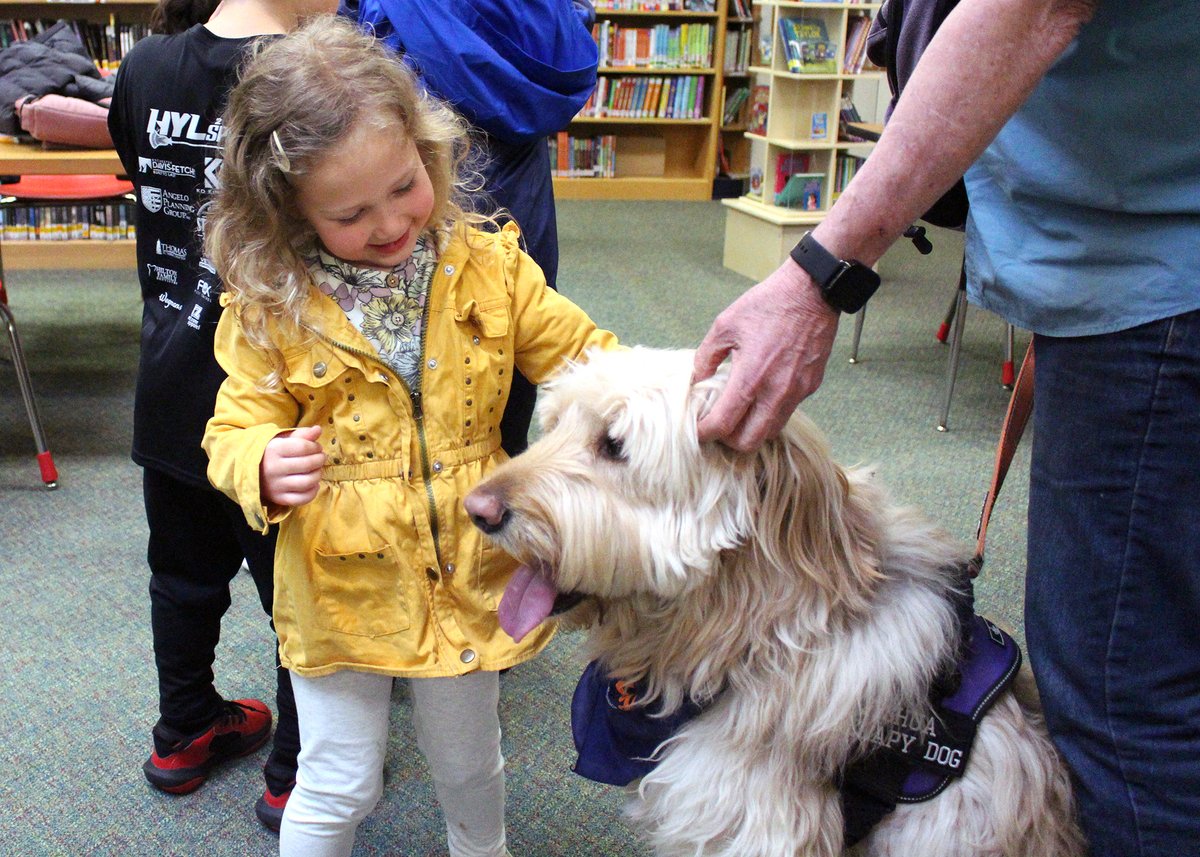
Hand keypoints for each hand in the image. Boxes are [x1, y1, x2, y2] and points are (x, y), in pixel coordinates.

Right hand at [260, 425, 324, 507]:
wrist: (252, 472)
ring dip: (318, 475)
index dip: (315, 447)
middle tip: (321, 458)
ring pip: (307, 482)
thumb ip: (302, 434)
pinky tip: (313, 484)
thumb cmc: (273, 453)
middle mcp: (273, 468)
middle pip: (307, 464)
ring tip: (318, 470)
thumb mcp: (284, 440)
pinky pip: (302, 498)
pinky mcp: (279, 499)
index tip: (317, 447)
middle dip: (320, 460)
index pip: (303, 447)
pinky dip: (313, 491)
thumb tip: (318, 429)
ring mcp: (276, 486)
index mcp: (273, 450)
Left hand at [693, 260, 838, 451]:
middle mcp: (776, 392)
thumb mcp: (725, 325)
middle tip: (718, 426)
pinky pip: (787, 412)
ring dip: (752, 430)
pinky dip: (770, 413)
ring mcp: (797, 392)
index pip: (724, 425)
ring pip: (771, 431)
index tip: (697, 430)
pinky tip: (760, 396)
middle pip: (750, 442)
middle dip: (729, 440)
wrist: (812, 292)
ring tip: (738, 414)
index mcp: (751, 377)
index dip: (706, 433)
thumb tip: (696, 380)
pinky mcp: (810, 387)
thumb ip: (705, 357)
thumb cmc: (768, 304)